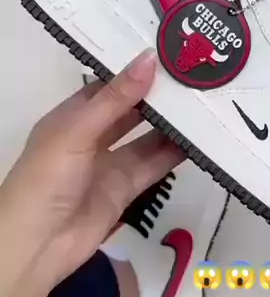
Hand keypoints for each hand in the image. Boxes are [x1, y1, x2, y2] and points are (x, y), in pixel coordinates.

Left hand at [0, 50, 183, 286]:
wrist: (38, 244)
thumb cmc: (47, 178)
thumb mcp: (78, 130)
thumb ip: (117, 98)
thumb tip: (150, 58)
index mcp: (72, 116)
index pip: (108, 85)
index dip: (135, 70)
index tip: (170, 53)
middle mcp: (92, 136)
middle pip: (131, 110)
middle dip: (158, 96)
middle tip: (195, 74)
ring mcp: (110, 164)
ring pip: (146, 138)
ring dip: (171, 124)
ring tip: (205, 102)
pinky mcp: (126, 189)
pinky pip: (154, 165)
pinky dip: (175, 154)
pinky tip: (200, 138)